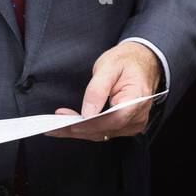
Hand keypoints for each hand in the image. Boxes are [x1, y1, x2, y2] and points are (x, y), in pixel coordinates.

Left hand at [46, 41, 163, 140]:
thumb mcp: (109, 66)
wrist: (142, 61)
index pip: (112, 119)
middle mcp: (138, 116)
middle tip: (53, 126)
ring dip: (79, 131)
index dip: (89, 124)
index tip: (67, 123)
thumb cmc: (126, 61)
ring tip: (57, 125)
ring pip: (102, 134)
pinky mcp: (127, 125)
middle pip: (105, 130)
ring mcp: (134, 123)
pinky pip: (105, 131)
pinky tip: (72, 125)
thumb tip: (87, 112)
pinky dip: (87, 129)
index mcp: (137, 99)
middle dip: (77, 129)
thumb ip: (97, 90)